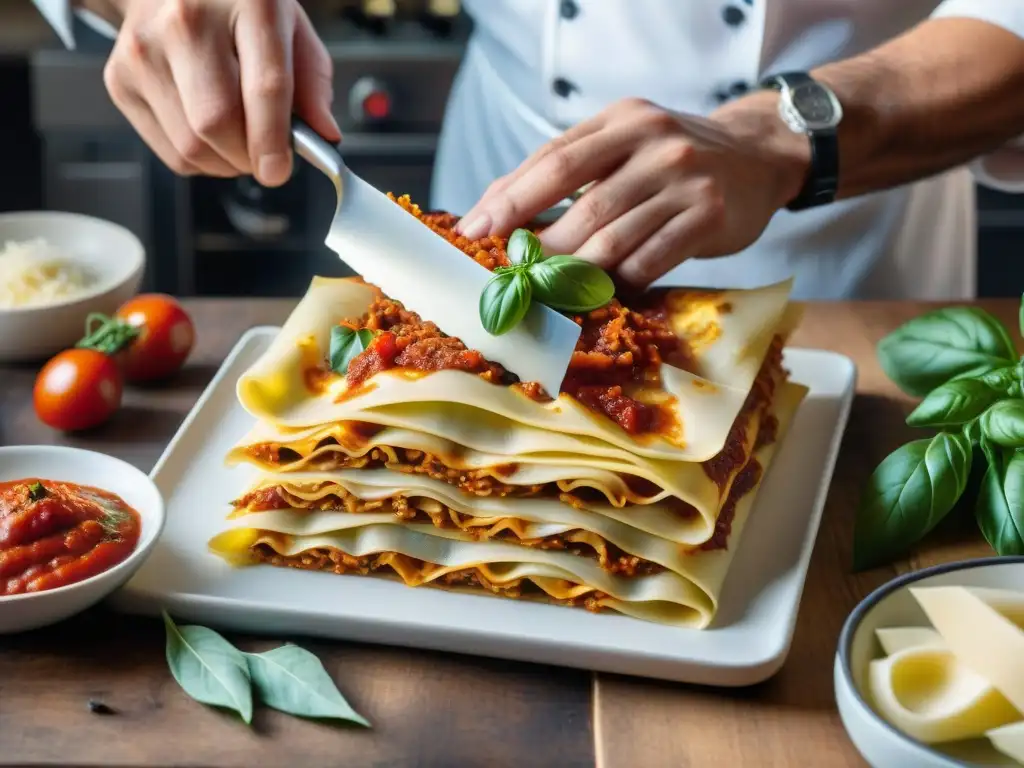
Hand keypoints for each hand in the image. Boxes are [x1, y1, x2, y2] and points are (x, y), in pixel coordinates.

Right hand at [100, 0, 339, 185]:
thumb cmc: (237, 8)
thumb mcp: (290, 28)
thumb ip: (313, 83)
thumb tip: (323, 136)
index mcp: (248, 3)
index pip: (264, 87)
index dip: (273, 140)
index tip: (279, 170)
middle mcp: (187, 20)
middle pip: (217, 123)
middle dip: (248, 157)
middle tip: (264, 156)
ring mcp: (145, 49)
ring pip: (191, 145)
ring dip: (225, 162)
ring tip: (238, 141)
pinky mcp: (119, 77)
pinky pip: (169, 151)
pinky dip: (198, 158)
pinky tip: (207, 130)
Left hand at [456, 96, 810, 287]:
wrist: (760, 157)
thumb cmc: (675, 159)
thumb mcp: (625, 143)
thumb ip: (570, 168)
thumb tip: (494, 209)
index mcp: (621, 120)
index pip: (553, 160)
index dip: (510, 199)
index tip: (473, 230)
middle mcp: (653, 143)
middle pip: (580, 203)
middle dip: (537, 246)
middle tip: (507, 275)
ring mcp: (684, 180)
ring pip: (612, 238)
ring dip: (573, 273)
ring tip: (545, 293)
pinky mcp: (708, 216)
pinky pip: (651, 260)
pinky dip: (620, 283)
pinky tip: (601, 295)